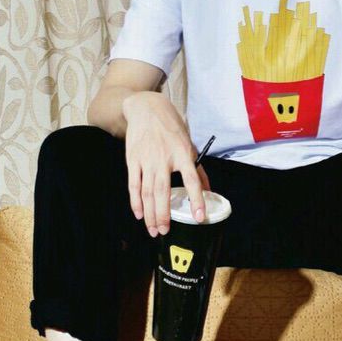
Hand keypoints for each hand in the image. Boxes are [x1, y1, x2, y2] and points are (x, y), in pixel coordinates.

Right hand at [122, 91, 210, 236]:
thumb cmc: (171, 127)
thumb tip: (209, 189)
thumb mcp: (189, 143)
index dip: (196, 198)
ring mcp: (146, 159)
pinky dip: (135, 202)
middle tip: (165, 231)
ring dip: (150, 213)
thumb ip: (197, 168)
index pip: (192, 179)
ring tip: (153, 230)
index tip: (199, 216)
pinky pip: (133, 185)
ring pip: (147, 192)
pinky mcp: (133, 160)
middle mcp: (164, 158)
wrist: (147, 109)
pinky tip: (140, 214)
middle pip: (163, 191)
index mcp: (182, 153)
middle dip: (163, 214)